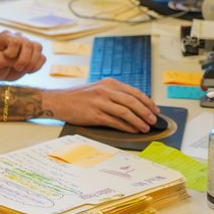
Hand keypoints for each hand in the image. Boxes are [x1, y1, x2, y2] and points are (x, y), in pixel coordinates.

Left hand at [0, 30, 44, 80]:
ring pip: (38, 47)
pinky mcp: (34, 53)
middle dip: (24, 60)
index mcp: (5, 36)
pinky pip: (43, 57)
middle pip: (28, 44)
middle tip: (16, 68)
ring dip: (32, 62)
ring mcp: (27, 44)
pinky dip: (37, 66)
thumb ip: (6, 59)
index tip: (6, 58)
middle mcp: (17, 37)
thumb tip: (21, 59)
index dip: (13, 53)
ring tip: (23, 69)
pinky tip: (28, 71)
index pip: (15, 41)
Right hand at [44, 79, 159, 131]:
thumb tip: (134, 104)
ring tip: (145, 127)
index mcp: (108, 83)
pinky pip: (115, 122)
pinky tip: (132, 130)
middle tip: (154, 120)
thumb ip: (114, 93)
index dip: (147, 101)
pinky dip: (126, 127)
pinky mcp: (95, 115)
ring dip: (138, 121)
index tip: (155, 109)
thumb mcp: (97, 89)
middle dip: (146, 112)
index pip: (134, 92)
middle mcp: (105, 91)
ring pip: (126, 112)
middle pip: (132, 102)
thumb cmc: (78, 97)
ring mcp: (100, 102)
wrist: (59, 101)